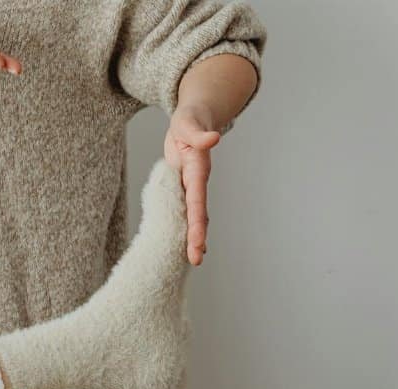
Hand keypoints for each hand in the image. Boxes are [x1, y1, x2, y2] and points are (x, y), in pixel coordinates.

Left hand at [164, 104, 220, 265]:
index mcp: (197, 171)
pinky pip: (187, 210)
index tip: (197, 243)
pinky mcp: (184, 186)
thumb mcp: (188, 122)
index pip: (196, 202)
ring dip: (194, 236)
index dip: (196, 224)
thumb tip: (213, 139)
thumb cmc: (189, 120)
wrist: (194, 119)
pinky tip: (188, 242)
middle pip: (198, 214)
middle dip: (197, 238)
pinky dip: (189, 226)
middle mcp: (196, 182)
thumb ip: (198, 133)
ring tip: (194, 259)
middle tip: (196, 260)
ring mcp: (191, 186)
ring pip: (194, 215)